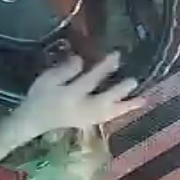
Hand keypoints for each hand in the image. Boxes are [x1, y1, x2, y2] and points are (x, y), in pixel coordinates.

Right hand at [8, 52, 146, 141]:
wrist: (35, 120)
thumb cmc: (40, 96)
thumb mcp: (46, 79)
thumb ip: (64, 70)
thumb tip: (81, 59)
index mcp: (70, 95)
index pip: (90, 80)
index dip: (104, 68)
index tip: (116, 55)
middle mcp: (82, 108)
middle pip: (104, 99)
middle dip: (119, 90)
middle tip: (134, 80)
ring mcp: (89, 118)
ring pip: (111, 112)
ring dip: (128, 105)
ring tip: (144, 99)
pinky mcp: (92, 123)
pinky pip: (110, 117)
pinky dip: (123, 112)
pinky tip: (134, 106)